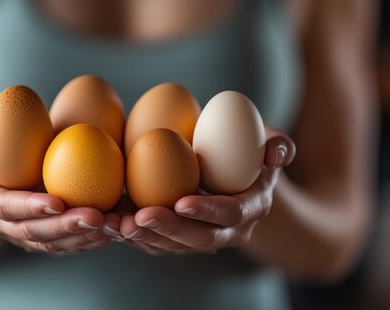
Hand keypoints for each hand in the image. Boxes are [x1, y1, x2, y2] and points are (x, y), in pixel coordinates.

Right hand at [0, 120, 119, 253]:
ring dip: (85, 238)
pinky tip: (116, 228)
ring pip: (56, 244)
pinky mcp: (48, 238)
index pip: (7, 207)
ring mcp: (26, 235)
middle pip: (35, 232)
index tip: (58, 201)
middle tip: (96, 216)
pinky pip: (70, 244)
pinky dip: (93, 239)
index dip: (30, 207)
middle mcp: (3, 225)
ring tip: (112, 225)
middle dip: (65, 227)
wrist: (9, 163)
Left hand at [119, 126, 295, 254]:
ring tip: (118, 223)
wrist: (238, 178)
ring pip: (173, 246)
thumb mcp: (270, 142)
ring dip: (145, 237)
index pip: (230, 214)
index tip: (181, 202)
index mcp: (251, 208)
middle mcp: (229, 232)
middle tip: (139, 217)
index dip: (207, 210)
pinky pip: (156, 243)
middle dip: (169, 230)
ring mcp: (202, 239)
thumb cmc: (251, 152)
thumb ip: (278, 144)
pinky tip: (111, 221)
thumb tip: (276, 153)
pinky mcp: (179, 240)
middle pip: (199, 238)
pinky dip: (133, 235)